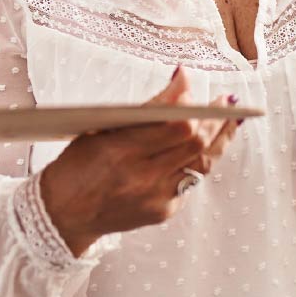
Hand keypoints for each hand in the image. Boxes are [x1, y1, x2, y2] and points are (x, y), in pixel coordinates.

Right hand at [37, 67, 242, 256]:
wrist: (63, 215)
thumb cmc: (76, 166)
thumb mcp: (100, 130)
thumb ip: (146, 110)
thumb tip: (181, 80)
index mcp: (120, 152)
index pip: (174, 125)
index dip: (191, 102)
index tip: (192, 80)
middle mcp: (141, 178)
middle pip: (195, 143)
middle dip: (215, 117)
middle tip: (225, 99)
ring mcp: (155, 198)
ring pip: (202, 163)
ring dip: (221, 137)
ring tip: (232, 118)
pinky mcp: (164, 212)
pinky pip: (191, 180)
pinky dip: (201, 159)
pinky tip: (210, 143)